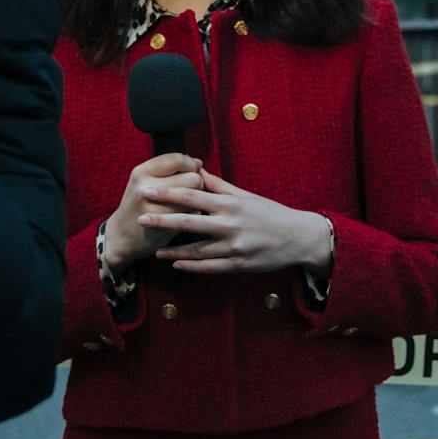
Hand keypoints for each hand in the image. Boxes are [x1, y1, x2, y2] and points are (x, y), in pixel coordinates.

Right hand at [101, 154, 207, 271]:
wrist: (121, 235)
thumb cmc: (138, 205)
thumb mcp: (144, 181)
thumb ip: (168, 169)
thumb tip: (198, 162)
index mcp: (141, 172)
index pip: (177, 159)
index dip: (191, 164)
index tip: (193, 170)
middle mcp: (145, 188)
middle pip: (192, 177)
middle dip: (197, 182)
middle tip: (189, 189)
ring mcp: (154, 207)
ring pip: (195, 195)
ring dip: (197, 198)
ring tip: (186, 201)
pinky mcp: (164, 224)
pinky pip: (193, 212)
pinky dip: (193, 212)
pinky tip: (183, 215)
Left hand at [142, 171, 333, 275]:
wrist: (298, 238)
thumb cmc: (270, 213)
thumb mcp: (246, 196)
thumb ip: (220, 186)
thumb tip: (198, 170)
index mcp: (231, 204)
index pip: (193, 196)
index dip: (168, 194)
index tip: (149, 191)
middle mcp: (230, 225)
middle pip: (189, 222)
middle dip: (162, 220)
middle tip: (140, 218)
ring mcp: (234, 247)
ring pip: (197, 250)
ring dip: (173, 251)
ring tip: (154, 250)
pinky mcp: (238, 264)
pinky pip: (209, 267)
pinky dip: (191, 267)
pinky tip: (176, 265)